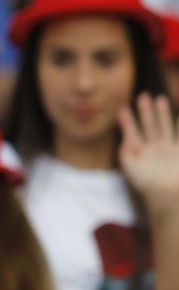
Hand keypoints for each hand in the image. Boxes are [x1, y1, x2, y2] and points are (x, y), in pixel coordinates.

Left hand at [118, 93, 178, 214]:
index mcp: (140, 155)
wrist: (168, 194)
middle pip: (149, 126)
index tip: (121, 109)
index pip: (132, 134)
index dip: (127, 122)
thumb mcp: (131, 168)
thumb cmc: (148, 184)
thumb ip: (126, 153)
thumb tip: (126, 139)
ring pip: (164, 126)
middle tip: (142, 95)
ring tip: (159, 98)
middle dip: (145, 112)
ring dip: (161, 114)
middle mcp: (154, 150)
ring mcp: (168, 149)